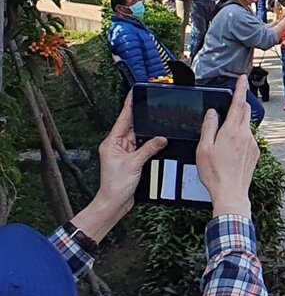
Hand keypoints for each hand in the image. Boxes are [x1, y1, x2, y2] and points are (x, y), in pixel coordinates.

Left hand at [98, 94, 167, 210]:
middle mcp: (117, 146)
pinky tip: (157, 143)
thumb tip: (161, 138)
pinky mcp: (131, 160)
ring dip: (148, 135)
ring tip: (158, 128)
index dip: (129, 105)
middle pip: (132, 127)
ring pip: (139, 137)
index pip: (122, 119)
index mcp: (111, 142)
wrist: (114, 202)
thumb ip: (149, 148)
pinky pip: (142, 147)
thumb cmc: (115, 185)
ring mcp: (124, 153)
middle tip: (153, 107)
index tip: (134, 93)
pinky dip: (150, 145)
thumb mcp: (134, 164)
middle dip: (143, 119)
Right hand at [197, 75, 258, 217]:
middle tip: (229, 104)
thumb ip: (209, 127)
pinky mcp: (256, 153)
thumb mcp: (204, 148)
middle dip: (239, 105)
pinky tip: (230, 150)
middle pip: (245, 112)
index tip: (243, 78)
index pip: (238, 104)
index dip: (241, 89)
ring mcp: (253, 144)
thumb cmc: (215, 173)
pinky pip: (248, 139)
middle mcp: (246, 135)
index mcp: (232, 131)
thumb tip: (213, 112)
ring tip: (223, 138)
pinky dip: (240, 137)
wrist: (231, 193)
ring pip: (246, 126)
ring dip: (237, 124)